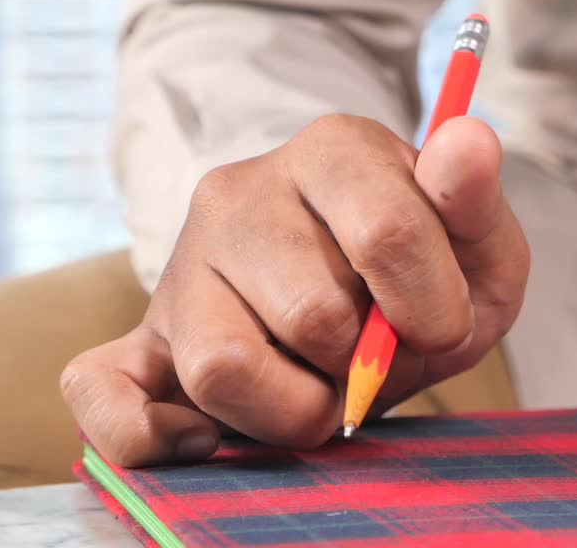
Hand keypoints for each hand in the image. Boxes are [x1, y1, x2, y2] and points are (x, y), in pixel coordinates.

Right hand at [61, 114, 528, 463]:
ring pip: (224, 368)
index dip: (432, 309)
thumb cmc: (415, 272)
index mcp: (330, 151)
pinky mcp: (137, 340)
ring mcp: (180, 268)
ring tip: (315, 384)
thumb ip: (473, 199)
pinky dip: (156, 436)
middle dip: (366, 363)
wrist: (347, 291)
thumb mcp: (474, 239)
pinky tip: (210, 432)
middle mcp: (237, 194)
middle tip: (373, 352)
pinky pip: (103, 396)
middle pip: (313, 314)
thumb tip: (469, 141)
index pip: (386, 233)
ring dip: (293, 408)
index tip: (442, 326)